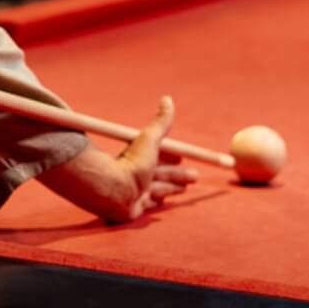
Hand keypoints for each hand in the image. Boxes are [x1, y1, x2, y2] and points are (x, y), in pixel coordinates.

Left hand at [102, 96, 198, 222]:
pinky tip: (165, 201)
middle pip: (160, 174)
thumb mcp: (149, 140)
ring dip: (173, 187)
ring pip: (158, 189)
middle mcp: (135, 175)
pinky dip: (161, 200)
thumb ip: (160, 123)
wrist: (114, 191)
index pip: (157, 157)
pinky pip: (152, 203)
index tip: (183, 158)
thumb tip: (167, 99)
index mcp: (137, 159)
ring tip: (186, 188)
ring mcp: (135, 192)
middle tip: (195, 176)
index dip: (171, 157)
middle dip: (178, 174)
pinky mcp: (135, 208)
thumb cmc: (131, 163)